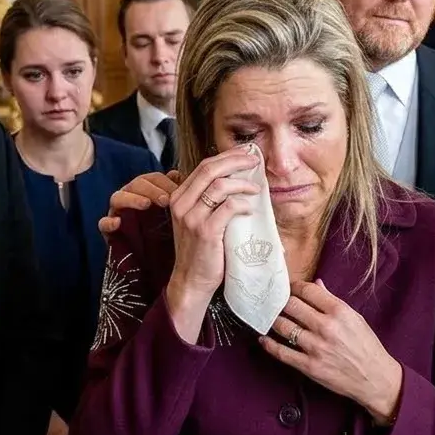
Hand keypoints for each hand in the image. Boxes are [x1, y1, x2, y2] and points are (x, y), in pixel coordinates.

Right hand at [97, 170, 183, 236]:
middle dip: (151, 190)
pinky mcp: (108, 231)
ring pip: (118, 198)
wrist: (155, 263)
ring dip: (132, 199)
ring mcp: (117, 213)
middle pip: (136, 184)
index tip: (177, 191)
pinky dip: (108, 222)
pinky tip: (118, 223)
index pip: (152, 178)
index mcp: (146, 191)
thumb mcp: (174, 215)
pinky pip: (103, 223)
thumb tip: (178, 174)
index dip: (164, 182)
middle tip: (165, 200)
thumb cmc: (166, 235)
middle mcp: (130, 198)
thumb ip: (176, 195)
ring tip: (146, 205)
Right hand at [166, 147, 260, 299]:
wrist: (191, 280)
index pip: (203, 166)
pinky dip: (242, 204)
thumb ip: (207, 200)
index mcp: (178, 197)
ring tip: (256, 188)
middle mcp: (181, 204)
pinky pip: (228, 208)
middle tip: (255, 161)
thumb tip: (233, 178)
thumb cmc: (200, 250)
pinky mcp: (205, 231)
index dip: (226, 156)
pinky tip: (251, 208)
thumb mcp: (196, 219)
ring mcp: (191, 218)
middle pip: (210, 169)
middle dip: (235, 161)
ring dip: (242, 183)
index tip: (245, 153)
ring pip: (219, 186)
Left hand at [260, 280, 402, 424]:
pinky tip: (264, 339)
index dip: (293, 287)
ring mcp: (316, 347)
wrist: (375, 378)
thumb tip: (316, 284)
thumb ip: (333, 300)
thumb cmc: (366, 346)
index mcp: (339, 311)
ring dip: (272, 320)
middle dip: (280, 302)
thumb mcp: (355, 318)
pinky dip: (269, 345)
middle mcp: (326, 327)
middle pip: (291, 305)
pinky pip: (282, 352)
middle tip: (274, 302)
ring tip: (268, 317)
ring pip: (283, 327)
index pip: (307, 290)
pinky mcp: (309, 367)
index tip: (288, 288)